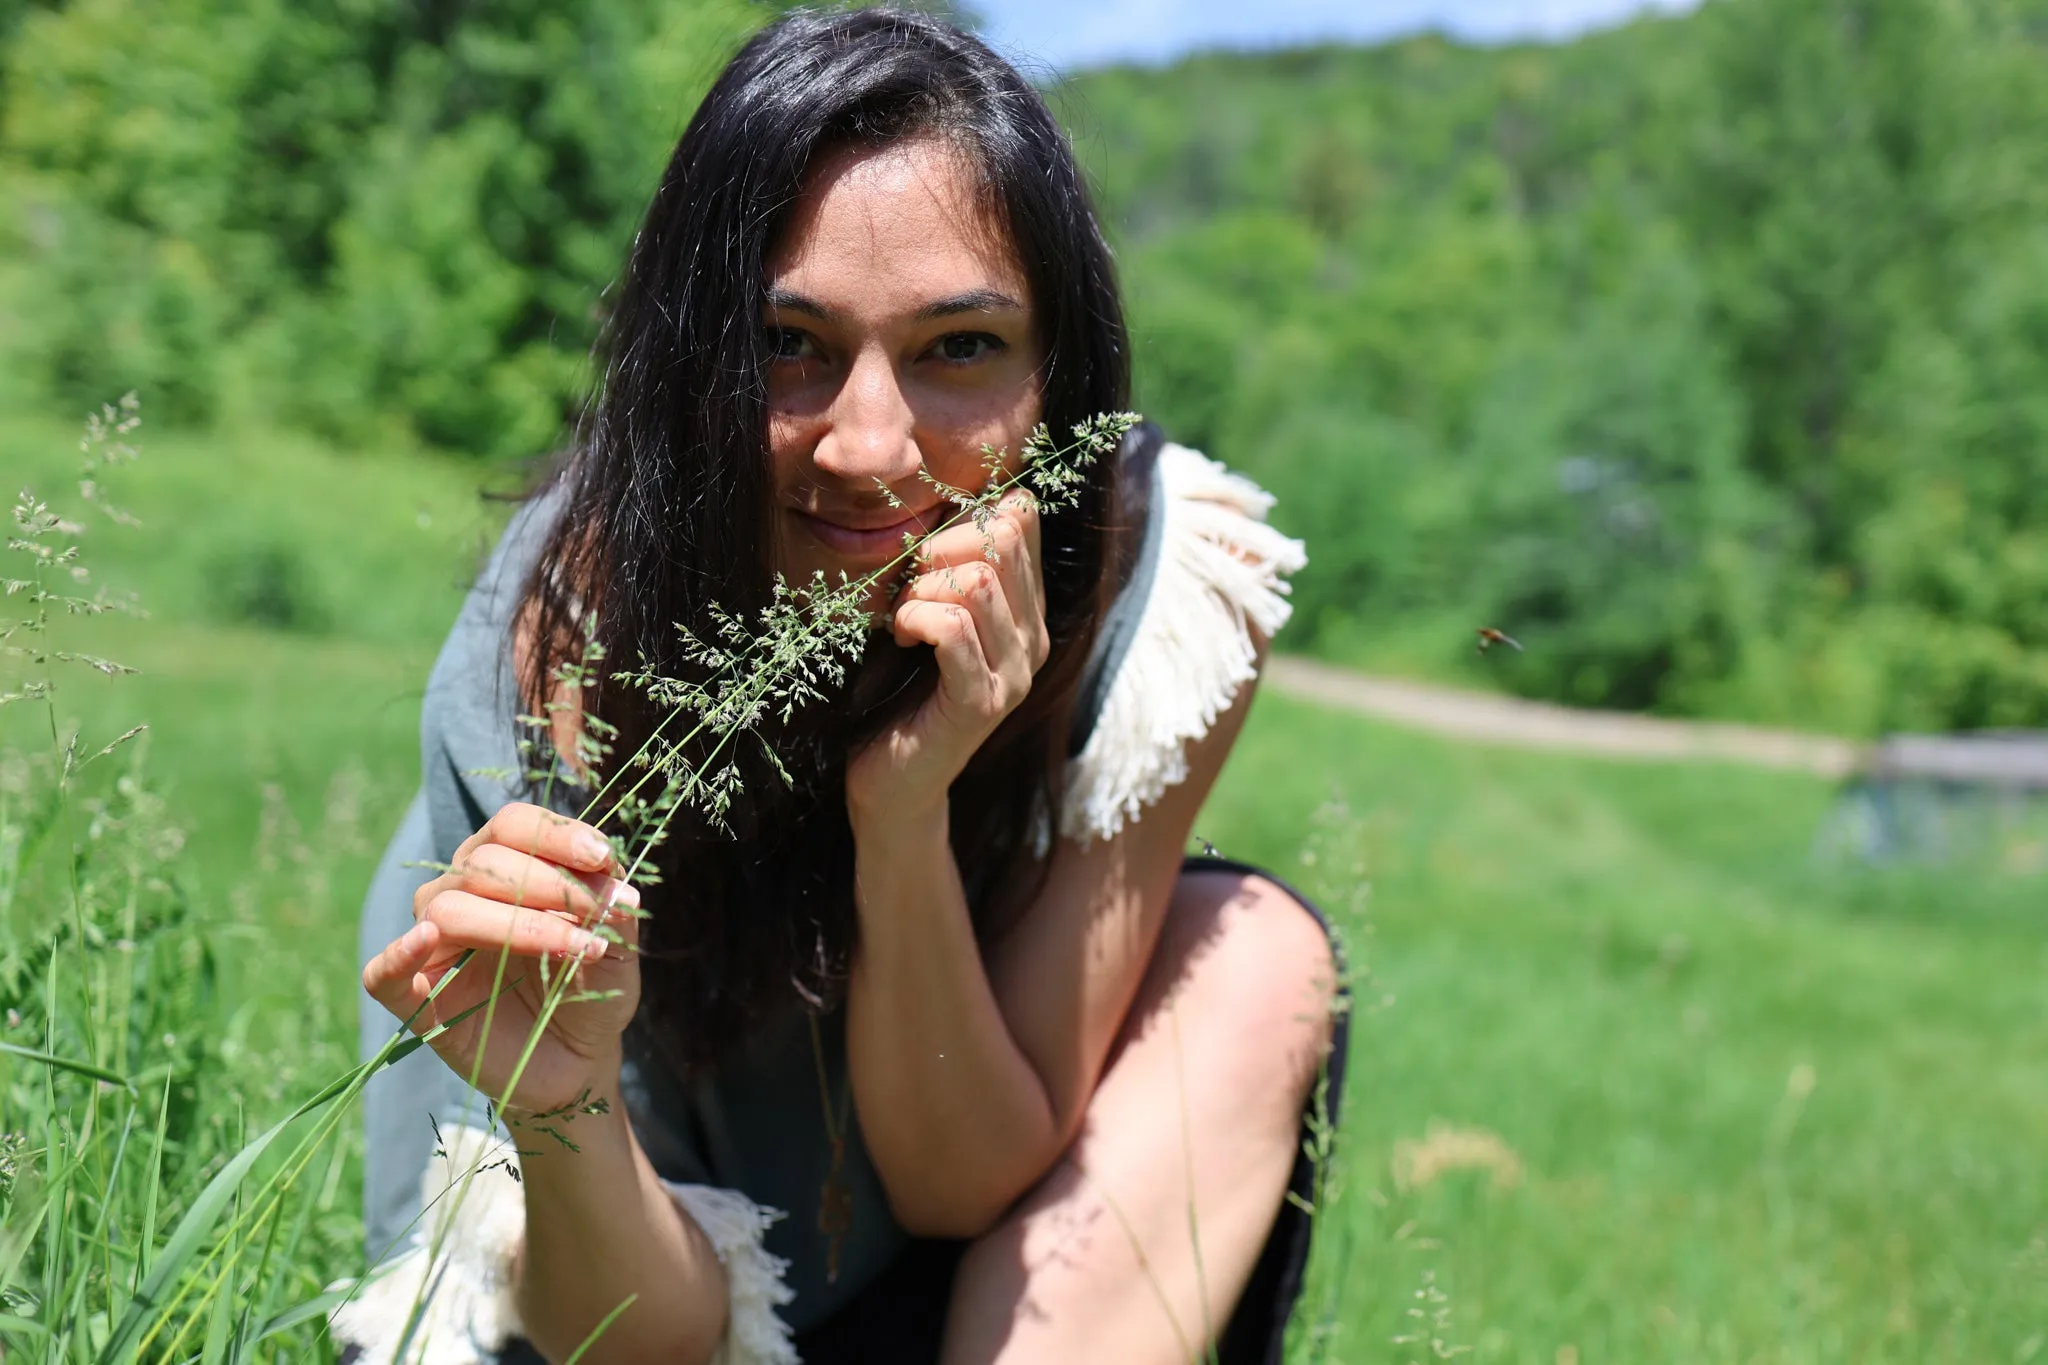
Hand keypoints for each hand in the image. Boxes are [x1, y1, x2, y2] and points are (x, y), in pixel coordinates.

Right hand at [361, 802, 640, 1116]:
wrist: (575, 1062)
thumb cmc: (589, 989)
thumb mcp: (617, 948)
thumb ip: (613, 912)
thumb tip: (614, 882)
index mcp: (504, 867)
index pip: (513, 825)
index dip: (555, 836)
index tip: (602, 858)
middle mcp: (460, 894)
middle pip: (483, 862)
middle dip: (549, 884)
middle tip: (598, 918)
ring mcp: (434, 946)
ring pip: (449, 909)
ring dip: (517, 924)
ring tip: (574, 946)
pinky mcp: (416, 1000)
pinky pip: (384, 972)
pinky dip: (398, 954)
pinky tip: (423, 940)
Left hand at [847, 491, 1048, 820]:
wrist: (892, 784)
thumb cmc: (897, 691)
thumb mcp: (929, 615)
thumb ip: (945, 566)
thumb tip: (937, 499)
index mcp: (1028, 610)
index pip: (1022, 516)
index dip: (966, 515)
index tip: (927, 556)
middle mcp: (1035, 639)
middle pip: (1001, 538)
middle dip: (938, 547)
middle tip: (907, 587)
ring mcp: (1015, 673)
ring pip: (975, 581)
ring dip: (921, 590)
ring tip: (903, 619)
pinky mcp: (982, 702)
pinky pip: (952, 628)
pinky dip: (915, 620)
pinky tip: (902, 638)